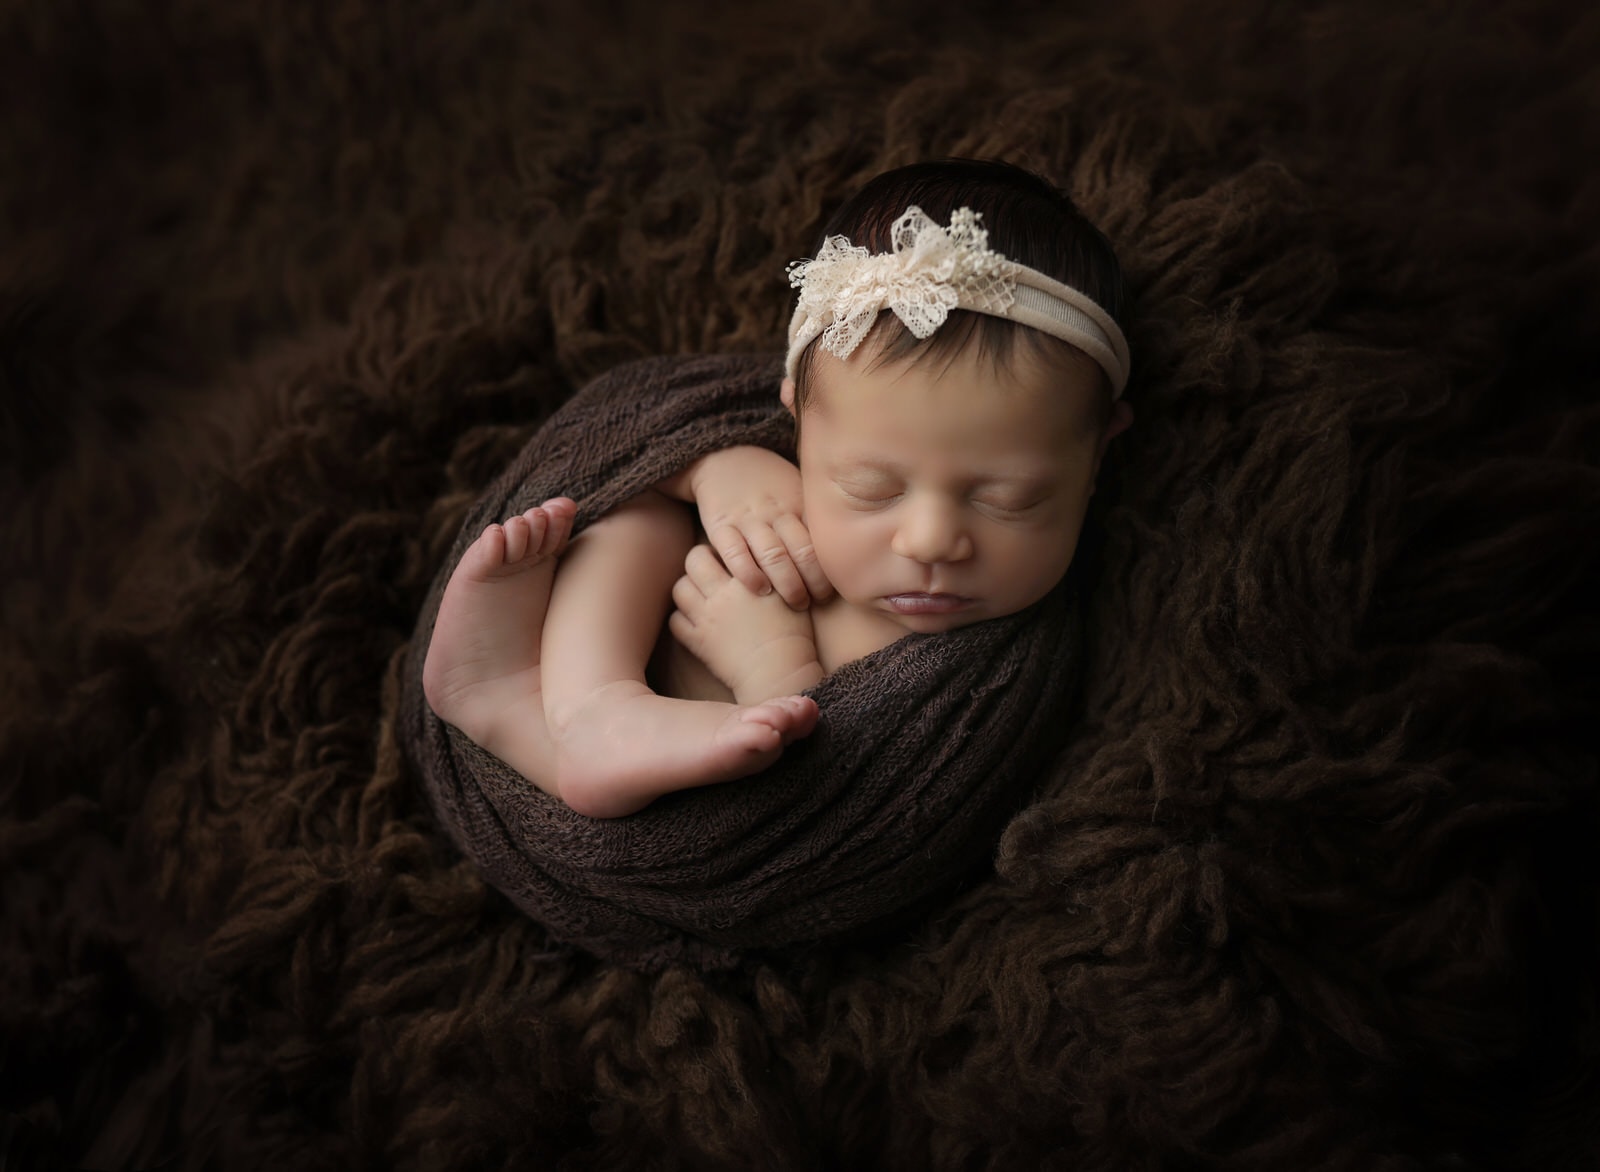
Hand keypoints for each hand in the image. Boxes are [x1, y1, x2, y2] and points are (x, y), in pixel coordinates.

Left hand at [670, 544, 824, 703]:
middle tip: (709, 570)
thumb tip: (768, 558)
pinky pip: (676, 622)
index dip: (725, 547)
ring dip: (687, 588)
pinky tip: (695, 622)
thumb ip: (776, 573)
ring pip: (679, 589)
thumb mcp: (791, 595)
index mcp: (746, 578)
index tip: (731, 554)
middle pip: (694, 560)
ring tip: (700, 594)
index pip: (724, 545)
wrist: (781, 672)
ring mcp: (707, 618)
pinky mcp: (699, 642)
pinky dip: (682, 619)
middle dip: (699, 561)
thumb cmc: (794, 634)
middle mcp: (721, 594)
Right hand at [685, 446, 832, 609]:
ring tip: (795, 603)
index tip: (831, 591)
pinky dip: (748, 574)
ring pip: (773, 555)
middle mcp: (777, 512)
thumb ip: (815, 518)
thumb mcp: (798, 491)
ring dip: (787, 584)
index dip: (829, 571)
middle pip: (802, 552)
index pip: (821, 541)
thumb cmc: (769, 484)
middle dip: (813, 583)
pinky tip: (758, 590)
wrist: (725, 458)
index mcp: (799, 505)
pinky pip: (735, 552)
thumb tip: (845, 551)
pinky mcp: (721, 525)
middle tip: (815, 602)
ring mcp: (749, 519)